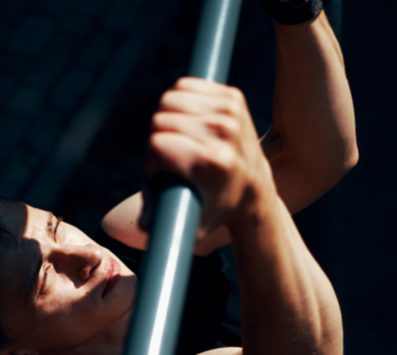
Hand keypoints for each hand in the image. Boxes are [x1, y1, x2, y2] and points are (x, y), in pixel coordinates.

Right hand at [145, 77, 274, 236]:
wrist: (254, 187)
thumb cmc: (213, 207)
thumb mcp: (186, 226)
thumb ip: (158, 227)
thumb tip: (142, 224)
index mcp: (213, 162)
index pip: (157, 144)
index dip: (151, 160)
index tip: (161, 173)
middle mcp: (224, 132)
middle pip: (160, 118)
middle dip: (157, 138)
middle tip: (171, 156)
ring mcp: (230, 111)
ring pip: (170, 99)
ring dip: (167, 119)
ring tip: (180, 139)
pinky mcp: (233, 97)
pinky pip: (184, 86)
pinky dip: (181, 102)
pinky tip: (191, 123)